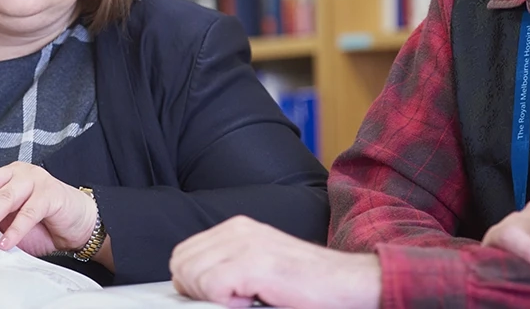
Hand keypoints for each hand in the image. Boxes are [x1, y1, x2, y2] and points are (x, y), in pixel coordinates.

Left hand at [0, 162, 97, 259]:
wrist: (78, 223)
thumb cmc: (43, 221)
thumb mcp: (12, 221)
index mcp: (6, 177)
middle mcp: (19, 174)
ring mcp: (36, 181)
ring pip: (6, 196)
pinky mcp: (50, 194)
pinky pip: (29, 212)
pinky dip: (16, 229)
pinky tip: (6, 242)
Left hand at [170, 216, 380, 308]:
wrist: (348, 283)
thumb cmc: (308, 283)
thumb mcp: (259, 264)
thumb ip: (227, 265)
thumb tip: (190, 284)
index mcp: (236, 228)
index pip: (183, 253)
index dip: (191, 282)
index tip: (217, 296)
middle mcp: (238, 229)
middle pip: (182, 264)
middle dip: (197, 291)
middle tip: (232, 300)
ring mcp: (246, 244)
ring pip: (192, 276)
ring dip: (214, 297)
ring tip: (248, 299)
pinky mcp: (254, 264)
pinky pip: (211, 287)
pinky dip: (227, 303)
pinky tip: (254, 301)